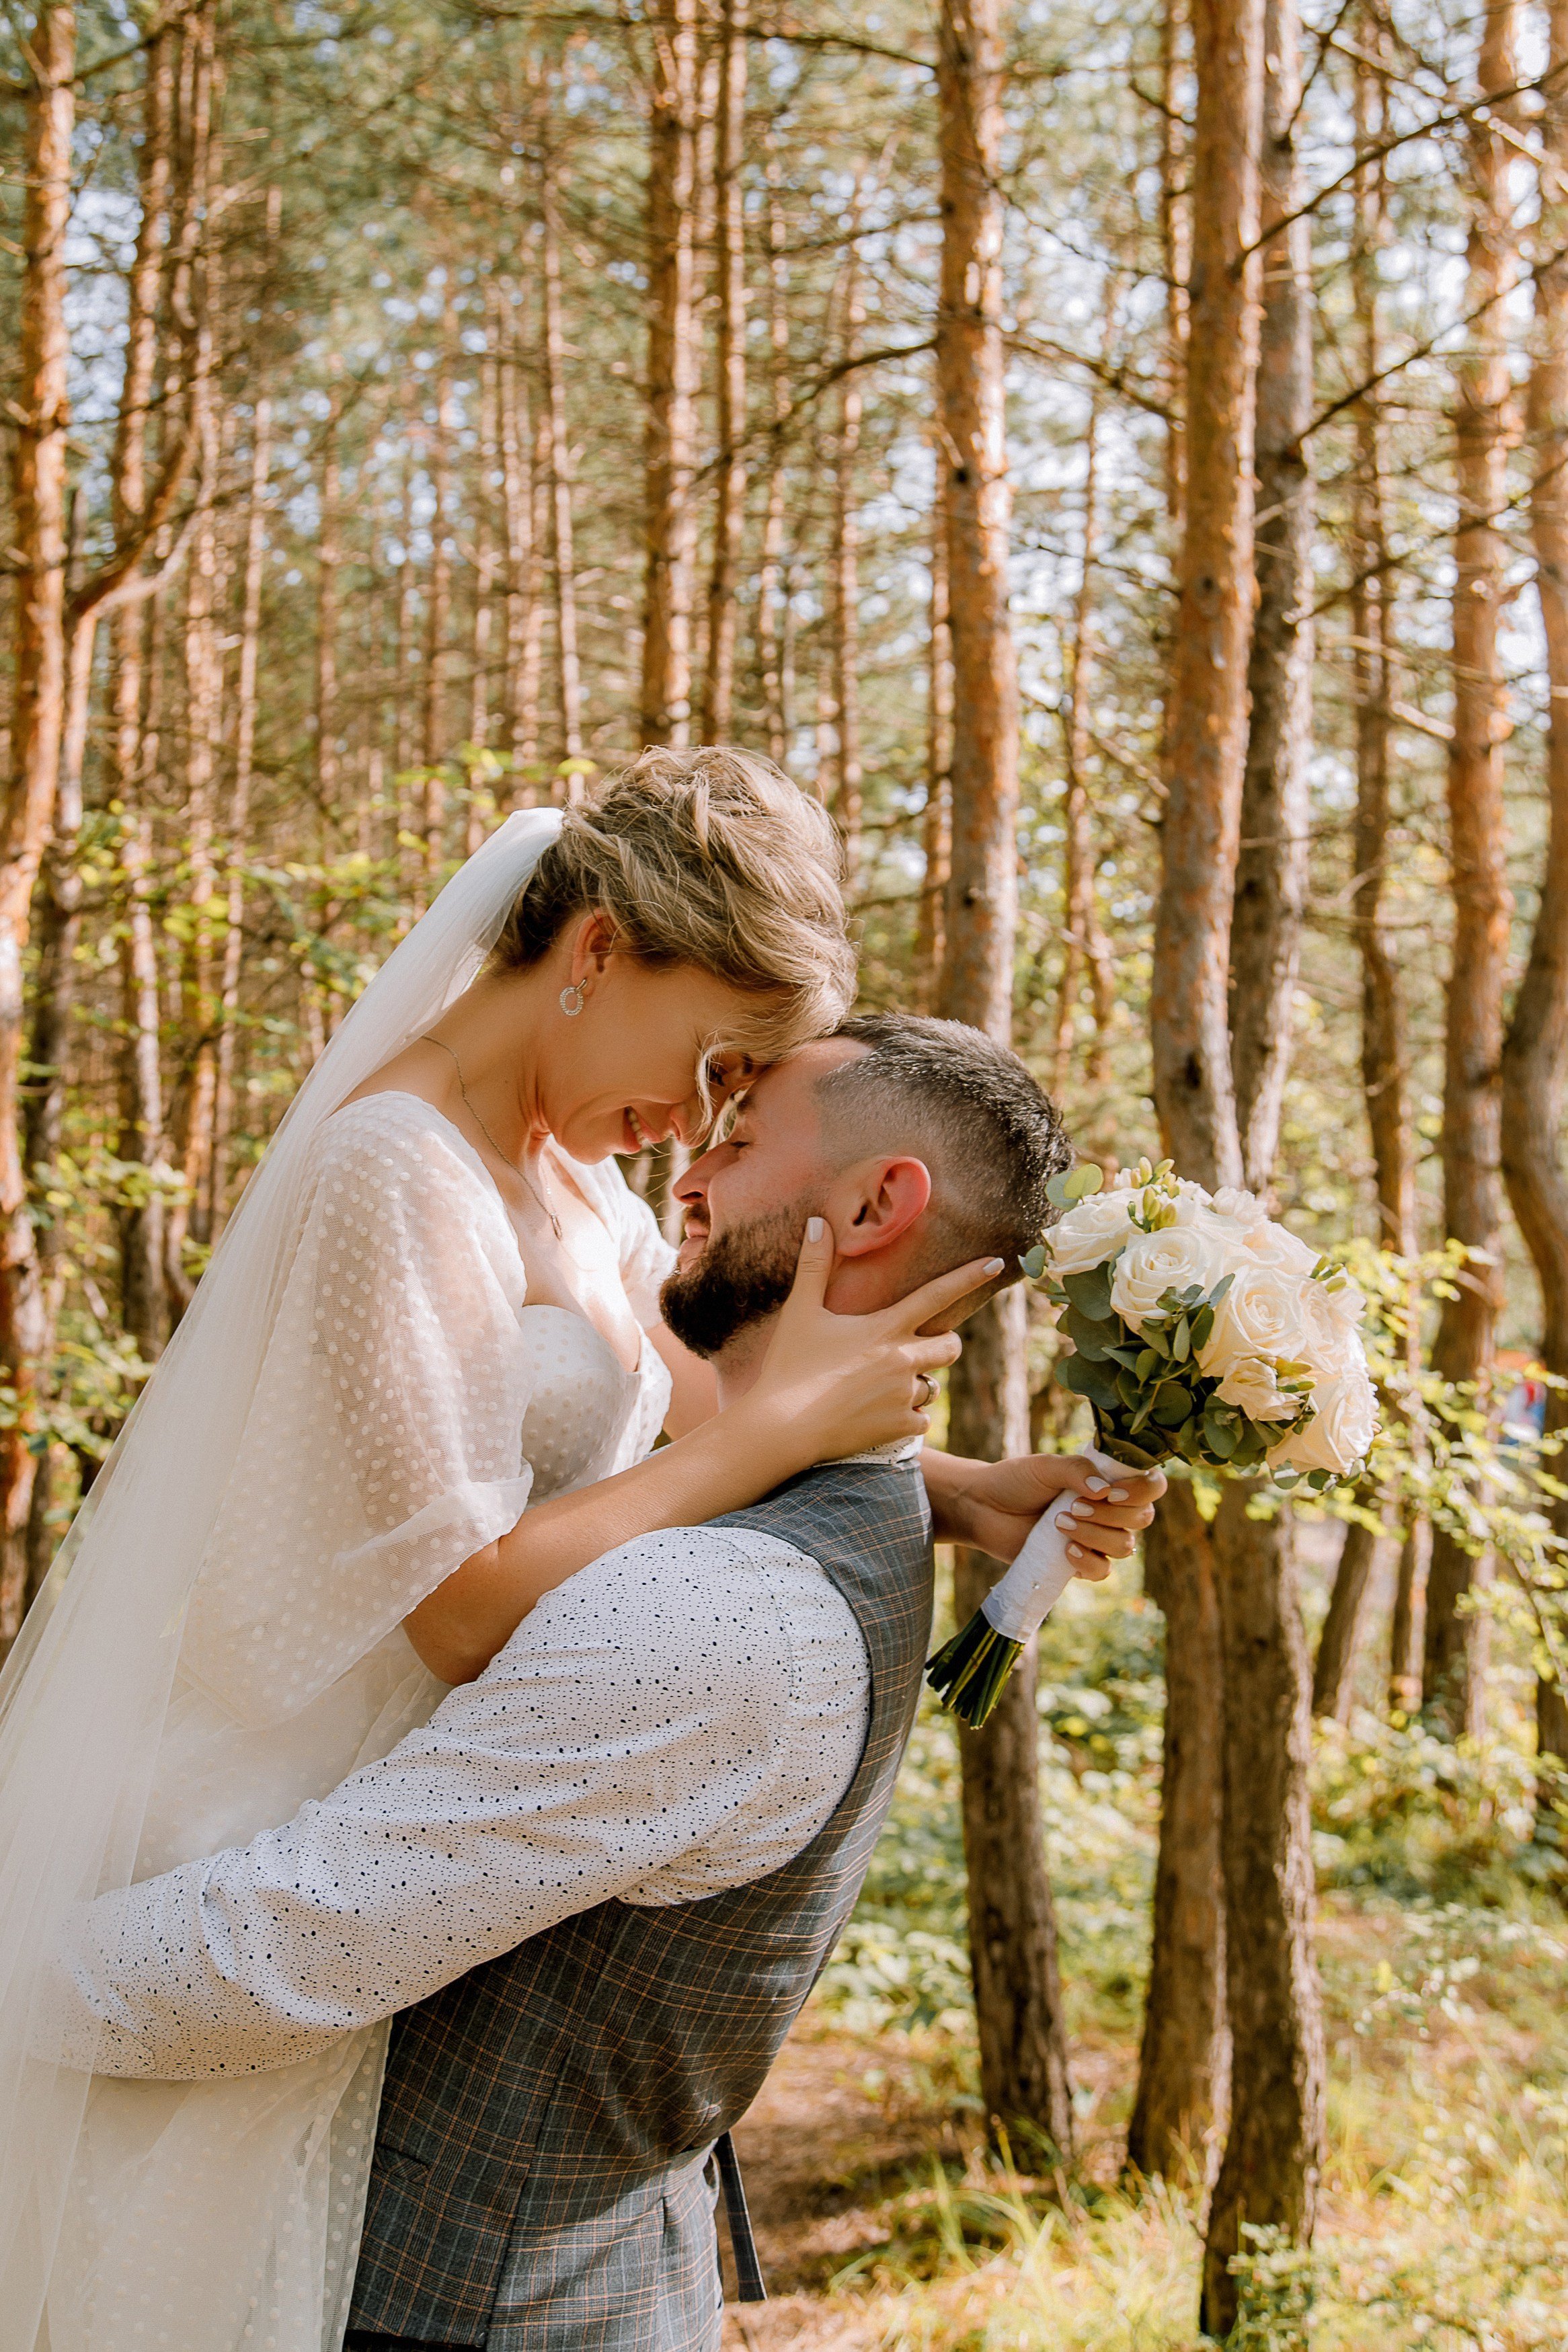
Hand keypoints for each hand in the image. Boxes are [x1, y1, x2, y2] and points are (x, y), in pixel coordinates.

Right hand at [742, 1220, 1002, 1467]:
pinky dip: (908, 1417)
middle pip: (950, 1346)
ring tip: (884, 1387)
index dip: (968, 1276)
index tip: (997, 1263)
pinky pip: (922, 1420)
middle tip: (919, 1347)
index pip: (937, 1294)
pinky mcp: (899, 1427)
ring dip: (919, 1383)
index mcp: (885, 1327)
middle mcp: (903, 1359)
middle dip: (944, 1344)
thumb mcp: (799, 1312)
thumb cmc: (789, 1367)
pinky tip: (879, 1415)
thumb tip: (818, 1221)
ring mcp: (904, 1395)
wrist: (782, 1427)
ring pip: (934, 1387)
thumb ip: (814, 1266)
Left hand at [938, 1451, 1165, 1575]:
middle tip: (1070, 1506)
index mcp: (1109, 1481)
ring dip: (1096, 1535)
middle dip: (1111, 1514)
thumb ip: (1076, 1470)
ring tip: (1059, 1523)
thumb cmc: (1015, 1480)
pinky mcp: (1079, 1563)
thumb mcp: (1045, 1466)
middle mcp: (1110, 1510)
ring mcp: (1096, 1538)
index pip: (1151, 1486)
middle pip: (1142, 1518)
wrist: (983, 1507)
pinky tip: (1066, 1551)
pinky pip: (1103, 1571)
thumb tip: (1105, 1490)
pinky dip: (1089, 1562)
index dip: (1143, 1491)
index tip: (1112, 1492)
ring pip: (1125, 1546)